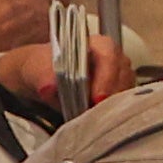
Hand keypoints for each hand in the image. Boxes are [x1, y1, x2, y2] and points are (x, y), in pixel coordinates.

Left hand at [0, 27, 137, 113]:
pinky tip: (100, 118)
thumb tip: (49, 87)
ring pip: (126, 89)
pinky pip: (124, 100)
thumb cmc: (42, 68)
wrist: (42, 77)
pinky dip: (114, 110)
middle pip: (122, 74)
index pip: (109, 56)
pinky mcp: (119, 90)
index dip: (106, 77)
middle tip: (96, 113)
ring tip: (96, 118)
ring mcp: (119, 74)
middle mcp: (113, 57)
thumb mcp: (36, 69)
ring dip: (114, 104)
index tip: (97, 98)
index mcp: (96, 44)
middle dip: (111, 95)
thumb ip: (42, 76)